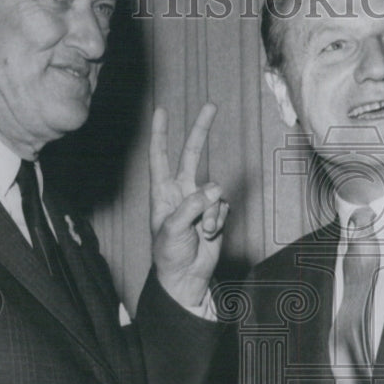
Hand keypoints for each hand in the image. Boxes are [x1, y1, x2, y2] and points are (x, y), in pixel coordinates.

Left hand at [150, 103, 228, 307]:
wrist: (185, 278)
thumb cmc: (169, 255)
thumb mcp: (173, 229)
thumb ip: (192, 206)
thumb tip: (214, 189)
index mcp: (162, 193)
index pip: (160, 157)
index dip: (160, 134)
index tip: (162, 110)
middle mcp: (180, 192)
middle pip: (191, 154)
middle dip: (201, 131)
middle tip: (211, 105)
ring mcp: (199, 202)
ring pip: (214, 192)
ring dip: (212, 212)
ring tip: (203, 231)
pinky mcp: (215, 214)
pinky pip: (223, 207)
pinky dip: (219, 221)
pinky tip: (210, 234)